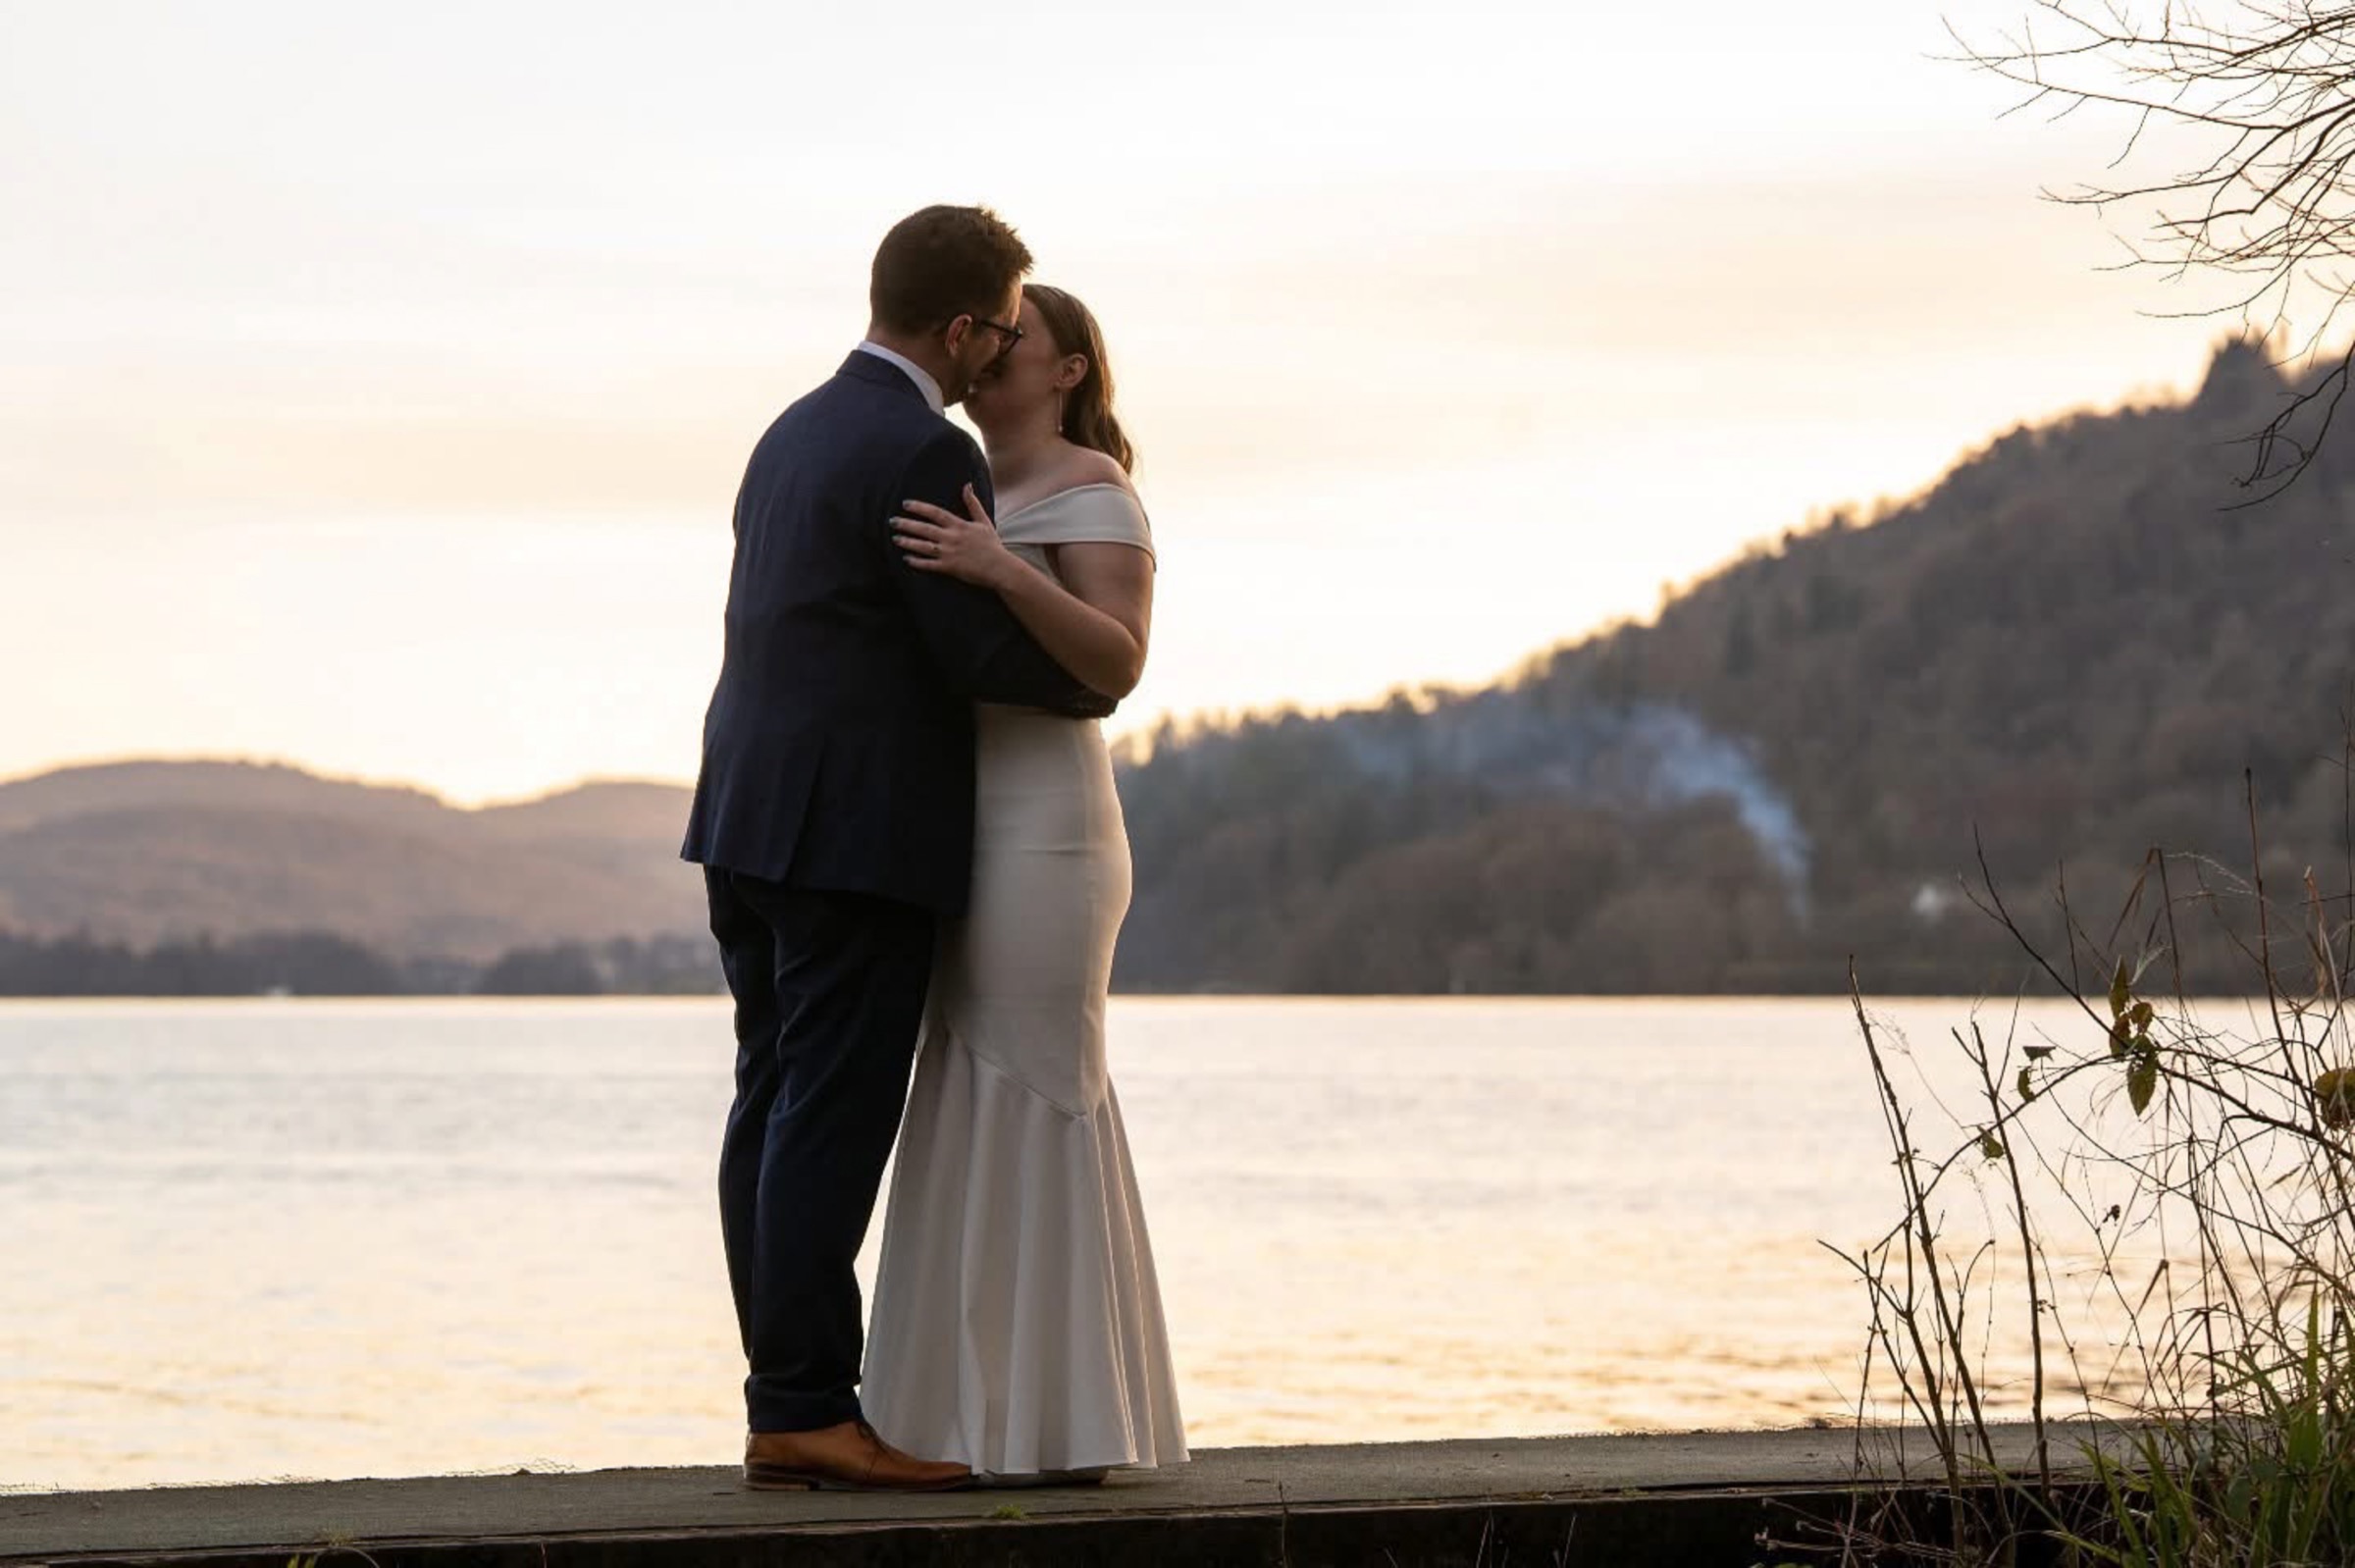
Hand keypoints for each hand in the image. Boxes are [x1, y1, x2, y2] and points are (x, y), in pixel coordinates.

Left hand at [894, 485, 1018, 589]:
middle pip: (924, 529)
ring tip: (895, 539)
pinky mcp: (949, 568)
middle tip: (892, 521)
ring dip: (908, 542)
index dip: (919, 508)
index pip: (935, 513)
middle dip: (907, 524)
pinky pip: (929, 564)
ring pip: (923, 546)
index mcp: (959, 525)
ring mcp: (949, 553)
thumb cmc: (992, 545)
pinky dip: (917, 562)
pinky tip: (907, 559)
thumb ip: (973, 504)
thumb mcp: (984, 521)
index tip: (905, 504)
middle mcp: (951, 538)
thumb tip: (967, 485)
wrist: (1000, 568)